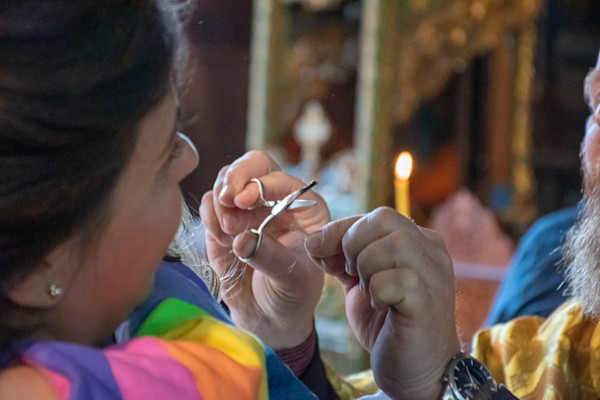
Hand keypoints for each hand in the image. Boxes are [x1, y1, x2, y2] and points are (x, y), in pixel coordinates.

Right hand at [200, 151, 329, 348]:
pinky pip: (210, 205)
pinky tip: (222, 240)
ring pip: (227, 181)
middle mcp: (276, 201)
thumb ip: (270, 258)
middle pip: (253, 164)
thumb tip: (242, 240)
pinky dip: (210, 217)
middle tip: (226, 198)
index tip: (244, 200)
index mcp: (304, 207)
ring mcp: (247, 210)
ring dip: (221, 201)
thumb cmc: (292, 295)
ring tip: (227, 233)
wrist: (270, 318)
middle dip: (236, 176)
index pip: (282, 179)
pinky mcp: (222, 223)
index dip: (262, 183)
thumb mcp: (292, 279)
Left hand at [304, 207, 459, 399]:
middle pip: (385, 219)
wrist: (417, 371)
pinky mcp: (427, 303)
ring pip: (393, 245)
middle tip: (350, 274)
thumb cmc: (390, 325)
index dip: (340, 229)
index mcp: (419, 242)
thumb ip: (342, 258)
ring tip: (368, 291)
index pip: (376, 216)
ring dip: (366, 267)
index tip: (317, 248)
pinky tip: (380, 306)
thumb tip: (312, 240)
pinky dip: (377, 291)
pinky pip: (396, 280)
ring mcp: (434, 276)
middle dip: (353, 243)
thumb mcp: (361, 282)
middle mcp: (432, 252)